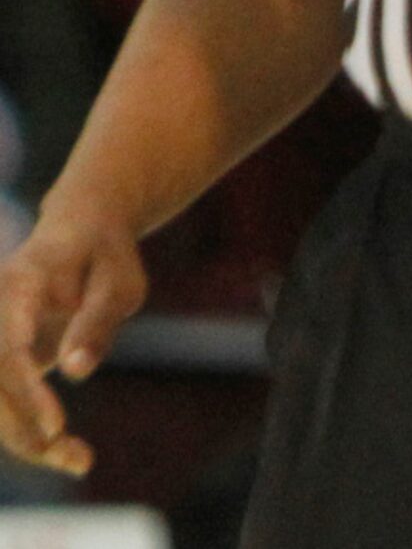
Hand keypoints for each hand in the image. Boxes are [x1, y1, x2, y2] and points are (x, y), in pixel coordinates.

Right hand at [0, 199, 147, 478]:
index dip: (26, 392)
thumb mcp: (119, 282)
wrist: (79, 230)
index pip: (9, 348)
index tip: (56, 428)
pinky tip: (64, 452)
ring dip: (23, 438)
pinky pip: (2, 401)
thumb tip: (76, 371)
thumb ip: (97, 322)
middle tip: (79, 460)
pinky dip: (24, 430)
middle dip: (25, 428)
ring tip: (78, 461)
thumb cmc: (106, 256)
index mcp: (19, 284)